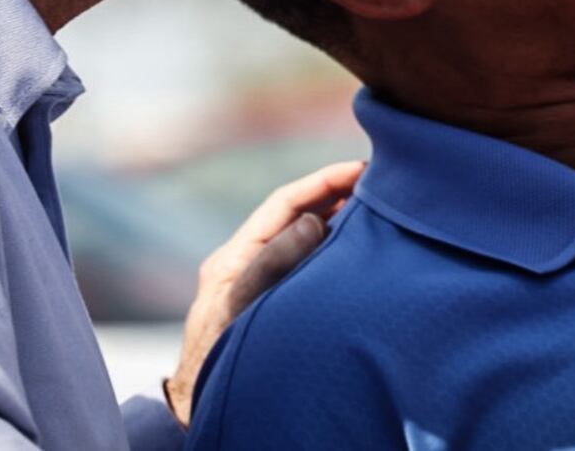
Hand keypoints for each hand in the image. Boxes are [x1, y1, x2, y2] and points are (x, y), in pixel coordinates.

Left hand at [164, 160, 363, 426]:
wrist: (199, 407)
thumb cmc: (215, 360)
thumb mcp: (240, 306)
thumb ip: (272, 263)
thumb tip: (312, 221)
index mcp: (234, 256)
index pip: (283, 204)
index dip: (321, 182)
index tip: (358, 168)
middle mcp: (246, 262)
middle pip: (294, 216)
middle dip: (334, 195)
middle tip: (375, 181)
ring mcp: (259, 282)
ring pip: (301, 239)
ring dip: (336, 221)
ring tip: (374, 208)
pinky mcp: (274, 302)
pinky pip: (306, 265)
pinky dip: (332, 251)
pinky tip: (358, 252)